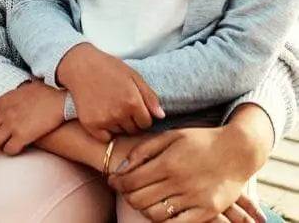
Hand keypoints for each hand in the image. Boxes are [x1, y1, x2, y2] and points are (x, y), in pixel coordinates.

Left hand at [0, 79, 65, 154]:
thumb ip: (18, 92)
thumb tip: (21, 90)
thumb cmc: (48, 93)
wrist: (61, 100)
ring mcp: (12, 124)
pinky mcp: (23, 136)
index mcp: (4, 100)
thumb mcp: (27, 87)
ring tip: (4, 147)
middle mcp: (5, 112)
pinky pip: (8, 150)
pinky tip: (17, 149)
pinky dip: (10, 152)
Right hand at [56, 43, 163, 140]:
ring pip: (119, 133)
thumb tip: (161, 116)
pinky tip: (101, 115)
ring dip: (117, 124)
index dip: (142, 115)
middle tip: (119, 104)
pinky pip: (104, 138)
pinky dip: (105, 131)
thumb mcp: (133, 75)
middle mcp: (120, 114)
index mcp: (133, 102)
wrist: (79, 65)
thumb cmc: (108, 67)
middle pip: (133, 130)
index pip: (146, 123)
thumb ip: (149, 96)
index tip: (133, 106)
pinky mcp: (90, 124)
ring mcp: (104, 120)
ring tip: (109, 106)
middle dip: (130, 120)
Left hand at [108, 127, 264, 221]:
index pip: (132, 181)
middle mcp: (179, 183)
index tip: (113, 181)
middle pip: (140, 200)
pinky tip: (160, 211)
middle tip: (125, 190)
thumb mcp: (170, 135)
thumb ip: (144, 150)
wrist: (237, 150)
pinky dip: (164, 221)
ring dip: (143, 209)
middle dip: (127, 196)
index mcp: (168, 163)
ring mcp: (194, 199)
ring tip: (142, 199)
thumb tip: (123, 167)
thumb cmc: (200, 140)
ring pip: (155, 215)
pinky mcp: (207, 211)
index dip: (118, 183)